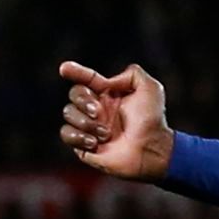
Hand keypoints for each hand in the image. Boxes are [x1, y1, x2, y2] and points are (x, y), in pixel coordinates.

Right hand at [58, 61, 172, 180]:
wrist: (151, 150)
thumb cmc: (153, 121)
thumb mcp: (150, 89)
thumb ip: (133, 74)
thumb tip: (109, 80)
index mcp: (109, 95)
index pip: (88, 79)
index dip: (75, 72)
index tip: (65, 69)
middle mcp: (97, 109)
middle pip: (74, 94)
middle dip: (83, 100)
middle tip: (98, 112)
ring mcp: (89, 127)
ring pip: (68, 113)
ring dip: (85, 122)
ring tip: (106, 133)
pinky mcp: (83, 145)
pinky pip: (66, 133)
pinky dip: (78, 136)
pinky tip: (95, 142)